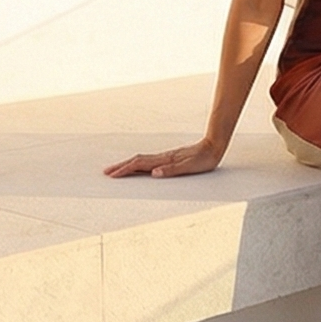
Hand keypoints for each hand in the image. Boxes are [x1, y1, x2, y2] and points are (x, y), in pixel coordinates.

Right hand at [103, 138, 223, 178]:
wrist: (213, 146)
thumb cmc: (203, 159)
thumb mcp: (190, 167)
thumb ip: (172, 170)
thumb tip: (154, 173)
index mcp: (165, 160)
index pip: (140, 165)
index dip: (125, 170)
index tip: (113, 175)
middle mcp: (162, 157)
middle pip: (137, 161)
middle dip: (121, 166)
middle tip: (107, 172)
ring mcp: (165, 156)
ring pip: (141, 160)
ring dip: (128, 164)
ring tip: (117, 169)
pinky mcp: (169, 157)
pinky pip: (148, 161)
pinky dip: (138, 163)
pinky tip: (138, 166)